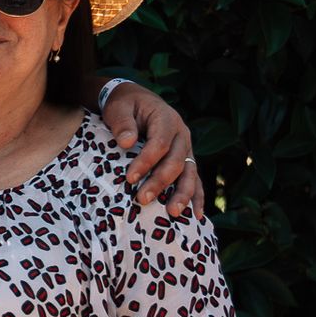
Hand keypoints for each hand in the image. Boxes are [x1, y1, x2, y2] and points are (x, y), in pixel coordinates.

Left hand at [102, 82, 203, 215]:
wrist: (136, 101)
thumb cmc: (125, 105)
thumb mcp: (119, 107)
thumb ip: (122, 123)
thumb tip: (126, 142)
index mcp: (167, 119)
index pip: (159, 143)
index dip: (146, 161)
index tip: (129, 178)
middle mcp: (182, 134)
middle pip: (175, 161)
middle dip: (160, 182)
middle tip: (143, 199)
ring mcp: (186, 148)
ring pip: (190, 173)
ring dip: (182, 194)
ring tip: (173, 212)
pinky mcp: (186, 160)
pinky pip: (194, 179)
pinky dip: (196, 197)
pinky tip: (195, 215)